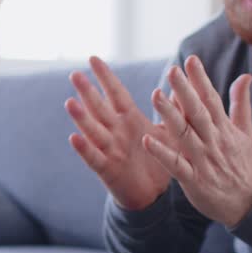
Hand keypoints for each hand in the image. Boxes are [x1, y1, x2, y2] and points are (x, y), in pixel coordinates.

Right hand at [66, 56, 171, 209]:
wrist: (154, 194)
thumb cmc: (157, 159)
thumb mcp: (167, 131)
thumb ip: (173, 109)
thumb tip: (181, 83)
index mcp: (129, 120)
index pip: (116, 94)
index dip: (105, 77)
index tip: (93, 58)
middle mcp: (116, 132)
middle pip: (99, 108)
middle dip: (87, 92)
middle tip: (74, 74)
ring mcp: (110, 150)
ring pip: (93, 131)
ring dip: (82, 118)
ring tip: (70, 103)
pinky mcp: (108, 169)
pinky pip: (94, 158)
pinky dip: (84, 149)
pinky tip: (74, 138)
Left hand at [143, 55, 251, 226]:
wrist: (248, 204)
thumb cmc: (243, 166)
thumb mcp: (246, 134)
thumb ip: (241, 104)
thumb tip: (245, 76)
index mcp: (225, 129)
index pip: (212, 99)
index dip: (201, 80)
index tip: (190, 60)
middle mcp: (214, 142)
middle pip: (198, 112)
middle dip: (185, 90)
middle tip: (172, 70)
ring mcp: (204, 161)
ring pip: (185, 135)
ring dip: (170, 115)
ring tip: (155, 95)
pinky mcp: (194, 181)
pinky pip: (176, 165)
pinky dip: (162, 153)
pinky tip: (148, 139)